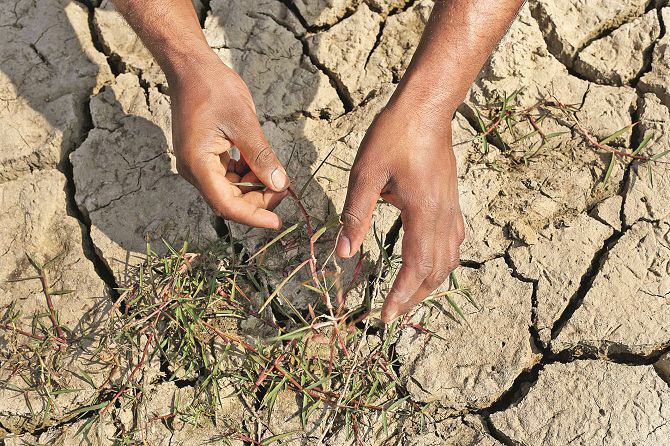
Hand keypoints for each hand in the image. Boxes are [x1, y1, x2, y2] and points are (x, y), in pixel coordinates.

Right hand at [168, 50, 289, 228]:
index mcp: (197, 164)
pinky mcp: (204, 156)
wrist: (191, 67)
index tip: (277, 222)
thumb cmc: (214, 88)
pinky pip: (227, 175)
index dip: (254, 216)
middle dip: (258, 200)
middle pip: (228, 201)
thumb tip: (280, 184)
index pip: (226, 205)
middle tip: (285, 189)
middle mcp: (194, 169)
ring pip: (229, 190)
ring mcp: (198, 163)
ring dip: (254, 187)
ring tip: (277, 176)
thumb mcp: (244, 122)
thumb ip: (261, 156)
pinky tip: (261, 165)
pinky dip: (246, 174)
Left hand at [336, 98, 464, 322]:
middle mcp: (444, 216)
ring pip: (449, 259)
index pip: (417, 268)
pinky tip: (426, 263)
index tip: (384, 316)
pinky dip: (440, 263)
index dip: (401, 296)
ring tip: (408, 296)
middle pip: (437, 271)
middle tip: (392, 313)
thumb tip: (344, 255)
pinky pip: (453, 243)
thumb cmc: (394, 135)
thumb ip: (355, 216)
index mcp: (423, 213)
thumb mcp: (365, 174)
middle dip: (415, 297)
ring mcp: (452, 209)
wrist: (426, 108)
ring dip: (429, 283)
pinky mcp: (451, 201)